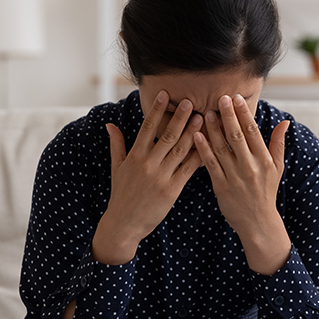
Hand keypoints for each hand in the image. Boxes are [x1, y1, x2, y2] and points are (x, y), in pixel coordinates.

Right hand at [93, 90, 203, 264]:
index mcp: (134, 156)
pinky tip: (207, 146)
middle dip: (180, 118)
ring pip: (179, 150)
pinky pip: (187, 170)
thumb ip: (116, 144)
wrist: (124, 223)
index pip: (147, 128)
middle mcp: (147, 164)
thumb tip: (110, 124)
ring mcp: (160, 177)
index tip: (165, 95)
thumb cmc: (121, 195)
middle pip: (167, 136)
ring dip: (192, 133)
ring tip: (202, 118)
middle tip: (191, 102)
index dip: (156, 110)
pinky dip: (198, 157)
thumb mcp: (116, 168)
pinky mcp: (171, 190)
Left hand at [194, 94, 291, 274]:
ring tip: (205, 112)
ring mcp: (234, 177)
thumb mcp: (277, 168)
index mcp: (264, 160)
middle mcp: (250, 167)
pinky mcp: (221, 186)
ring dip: (212, 129)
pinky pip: (210, 165)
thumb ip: (278, 144)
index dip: (244, 114)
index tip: (236, 98)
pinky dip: (203, 149)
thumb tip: (285, 122)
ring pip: (221, 148)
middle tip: (219, 98)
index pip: (253, 132)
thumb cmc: (266, 192)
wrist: (257, 222)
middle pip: (236, 136)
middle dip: (228, 116)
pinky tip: (196, 136)